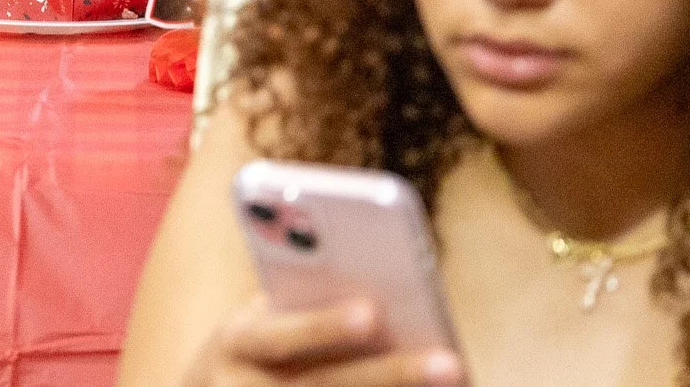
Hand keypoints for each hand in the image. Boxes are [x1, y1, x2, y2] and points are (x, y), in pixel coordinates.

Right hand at [182, 297, 464, 386]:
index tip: (372, 312)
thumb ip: (300, 313)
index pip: (279, 336)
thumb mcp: (257, 325)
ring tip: (453, 383)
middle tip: (450, 362)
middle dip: (391, 374)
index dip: (322, 327)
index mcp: (236, 343)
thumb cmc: (251, 353)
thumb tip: (384, 309)